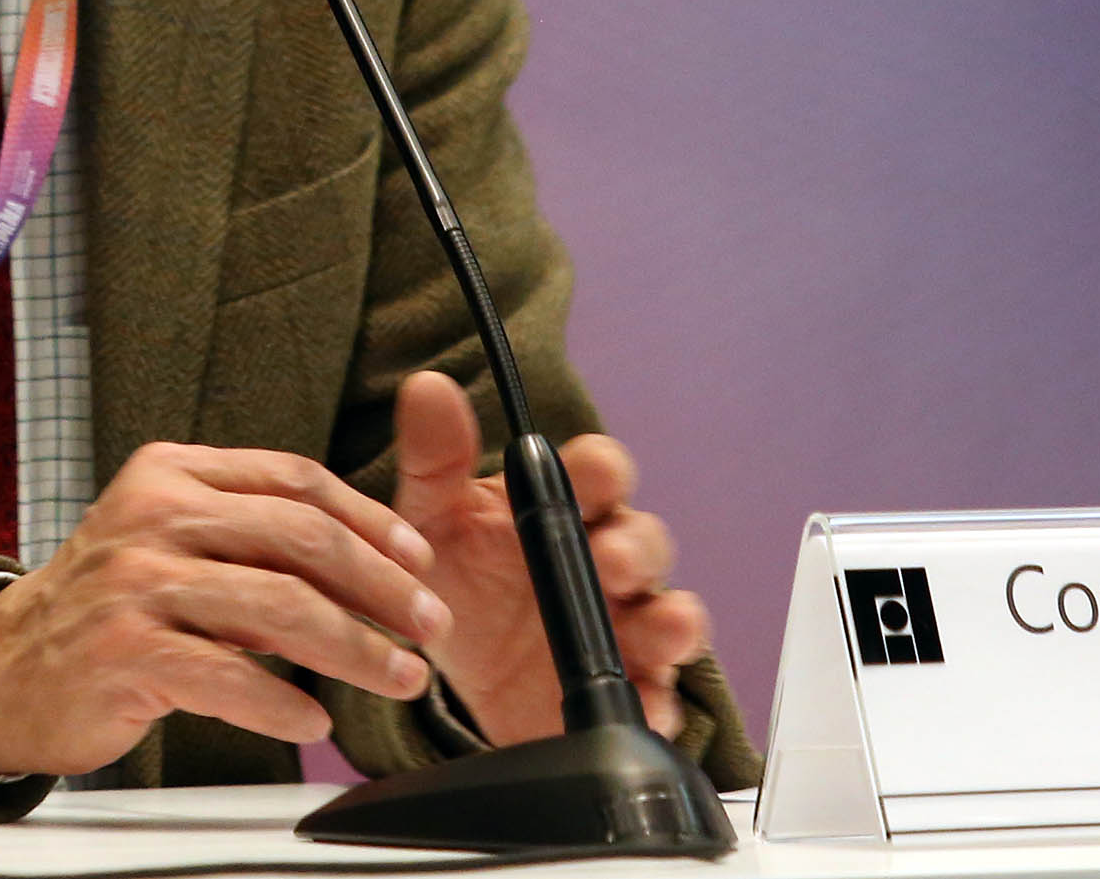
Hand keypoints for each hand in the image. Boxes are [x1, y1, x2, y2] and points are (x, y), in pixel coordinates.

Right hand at [0, 441, 451, 776]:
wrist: (6, 670)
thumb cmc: (108, 607)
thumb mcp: (170, 540)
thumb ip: (249, 533)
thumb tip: (365, 555)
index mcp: (170, 474)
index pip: (294, 479)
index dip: (370, 517)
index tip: (419, 558)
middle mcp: (153, 516)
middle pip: (300, 537)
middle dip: (381, 585)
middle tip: (429, 623)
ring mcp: (136, 583)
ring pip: (278, 607)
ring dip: (355, 648)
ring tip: (397, 676)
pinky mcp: (125, 651)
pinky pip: (229, 677)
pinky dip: (282, 704)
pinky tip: (312, 719)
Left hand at [391, 370, 710, 743]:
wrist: (444, 666)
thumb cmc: (453, 570)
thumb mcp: (429, 519)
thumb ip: (431, 460)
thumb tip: (427, 388)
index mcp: (561, 507)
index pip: (599, 473)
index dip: (603, 471)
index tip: (597, 474)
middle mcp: (604, 560)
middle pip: (646, 542)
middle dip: (636, 548)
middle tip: (611, 562)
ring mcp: (621, 626)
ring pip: (670, 616)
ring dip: (672, 621)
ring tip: (660, 630)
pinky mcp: (623, 689)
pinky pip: (658, 697)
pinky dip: (659, 704)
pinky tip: (648, 713)